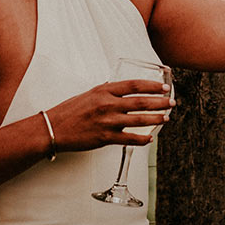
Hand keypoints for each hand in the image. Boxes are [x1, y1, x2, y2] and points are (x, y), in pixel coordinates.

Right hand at [42, 79, 174, 149]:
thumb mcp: (89, 93)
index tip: (164, 87)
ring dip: (155, 119)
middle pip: (141, 101)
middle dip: (159, 102)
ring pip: (139, 120)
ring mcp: (107, 122)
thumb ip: (107, 92)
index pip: (134, 85)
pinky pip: (129, 139)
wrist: (53, 128)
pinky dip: (141, 139)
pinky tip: (150, 138)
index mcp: (104, 91)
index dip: (152, 85)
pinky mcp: (105, 138)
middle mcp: (108, 104)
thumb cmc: (69, 110)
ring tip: (165, 118)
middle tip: (171, 102)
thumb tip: (122, 90)